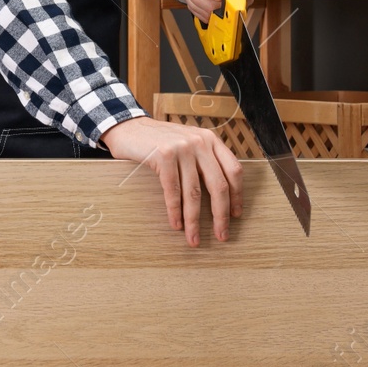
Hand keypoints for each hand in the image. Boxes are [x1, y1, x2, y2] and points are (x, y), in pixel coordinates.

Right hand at [100, 116, 242, 245]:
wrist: (129, 128)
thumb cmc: (160, 141)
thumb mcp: (189, 143)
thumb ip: (205, 159)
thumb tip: (222, 194)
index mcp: (211, 140)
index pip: (233, 170)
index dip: (237, 195)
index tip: (236, 215)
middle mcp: (200, 142)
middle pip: (218, 185)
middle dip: (221, 215)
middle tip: (221, 235)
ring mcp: (182, 148)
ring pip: (194, 192)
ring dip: (194, 220)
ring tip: (193, 238)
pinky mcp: (164, 155)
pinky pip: (173, 190)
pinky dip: (174, 211)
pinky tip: (176, 224)